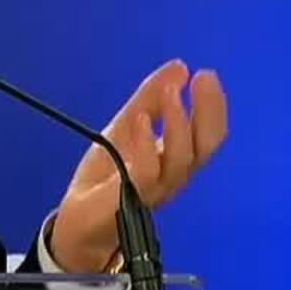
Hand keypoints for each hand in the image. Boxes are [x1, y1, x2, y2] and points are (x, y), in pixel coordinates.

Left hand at [47, 59, 228, 271]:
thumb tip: (179, 67)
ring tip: (170, 92)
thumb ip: (150, 98)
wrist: (77, 223)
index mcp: (176, 160)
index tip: (206, 75)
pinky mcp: (128, 199)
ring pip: (180, 159)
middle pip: (204, 147)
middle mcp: (172, 176)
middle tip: (203, 79)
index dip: (213, 106)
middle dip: (208, 112)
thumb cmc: (107, 178)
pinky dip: (145, 145)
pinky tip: (141, 120)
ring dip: (177, 122)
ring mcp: (153, 190)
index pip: (207, 134)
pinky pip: (145, 173)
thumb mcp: (126, 127)